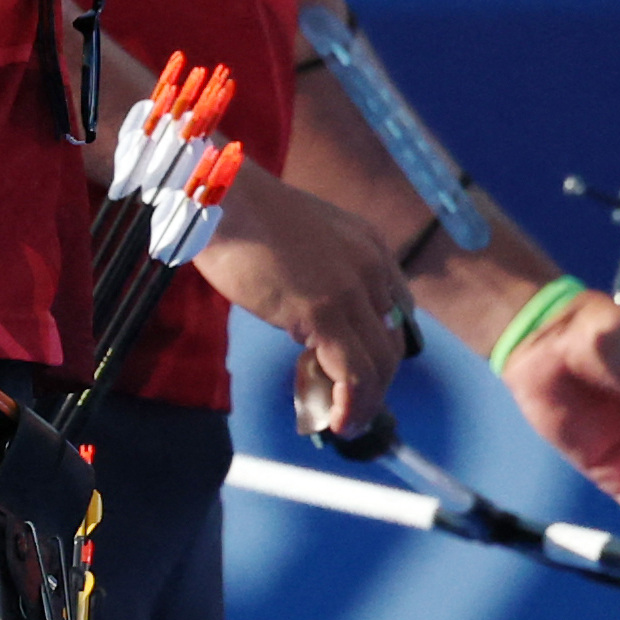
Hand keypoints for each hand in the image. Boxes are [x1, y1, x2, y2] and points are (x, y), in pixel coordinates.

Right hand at [193, 169, 412, 437]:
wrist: (222, 195)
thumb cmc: (245, 215)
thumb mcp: (301, 242)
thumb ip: (317, 275)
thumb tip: (307, 322)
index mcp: (371, 246)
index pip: (397, 313)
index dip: (379, 351)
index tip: (357, 375)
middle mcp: (372, 266)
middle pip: (392, 343)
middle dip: (374, 385)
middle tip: (348, 410)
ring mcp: (350, 289)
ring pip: (378, 364)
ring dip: (363, 404)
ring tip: (342, 425)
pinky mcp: (323, 310)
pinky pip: (353, 372)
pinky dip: (349, 404)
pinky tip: (334, 422)